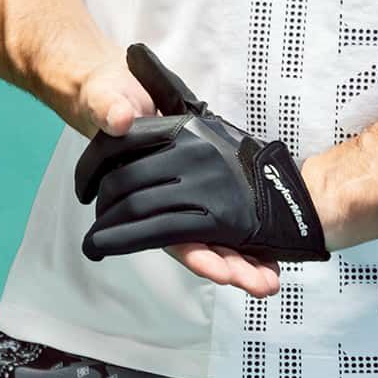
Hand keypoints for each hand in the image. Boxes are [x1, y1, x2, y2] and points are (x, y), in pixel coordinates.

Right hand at [73, 51, 282, 296]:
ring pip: (218, 238)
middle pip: (200, 243)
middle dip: (229, 266)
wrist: (124, 93)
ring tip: (269, 282)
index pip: (170, 232)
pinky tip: (271, 258)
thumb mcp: (106, 100)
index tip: (219, 272)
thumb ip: (110, 108)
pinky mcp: (208, 185)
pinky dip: (249, 240)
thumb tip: (121, 118)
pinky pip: (230, 217)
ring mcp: (191, 196)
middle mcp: (169, 202)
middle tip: (259, 284)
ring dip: (243, 261)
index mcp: (144, 194)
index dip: (194, 252)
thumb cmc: (112, 102)